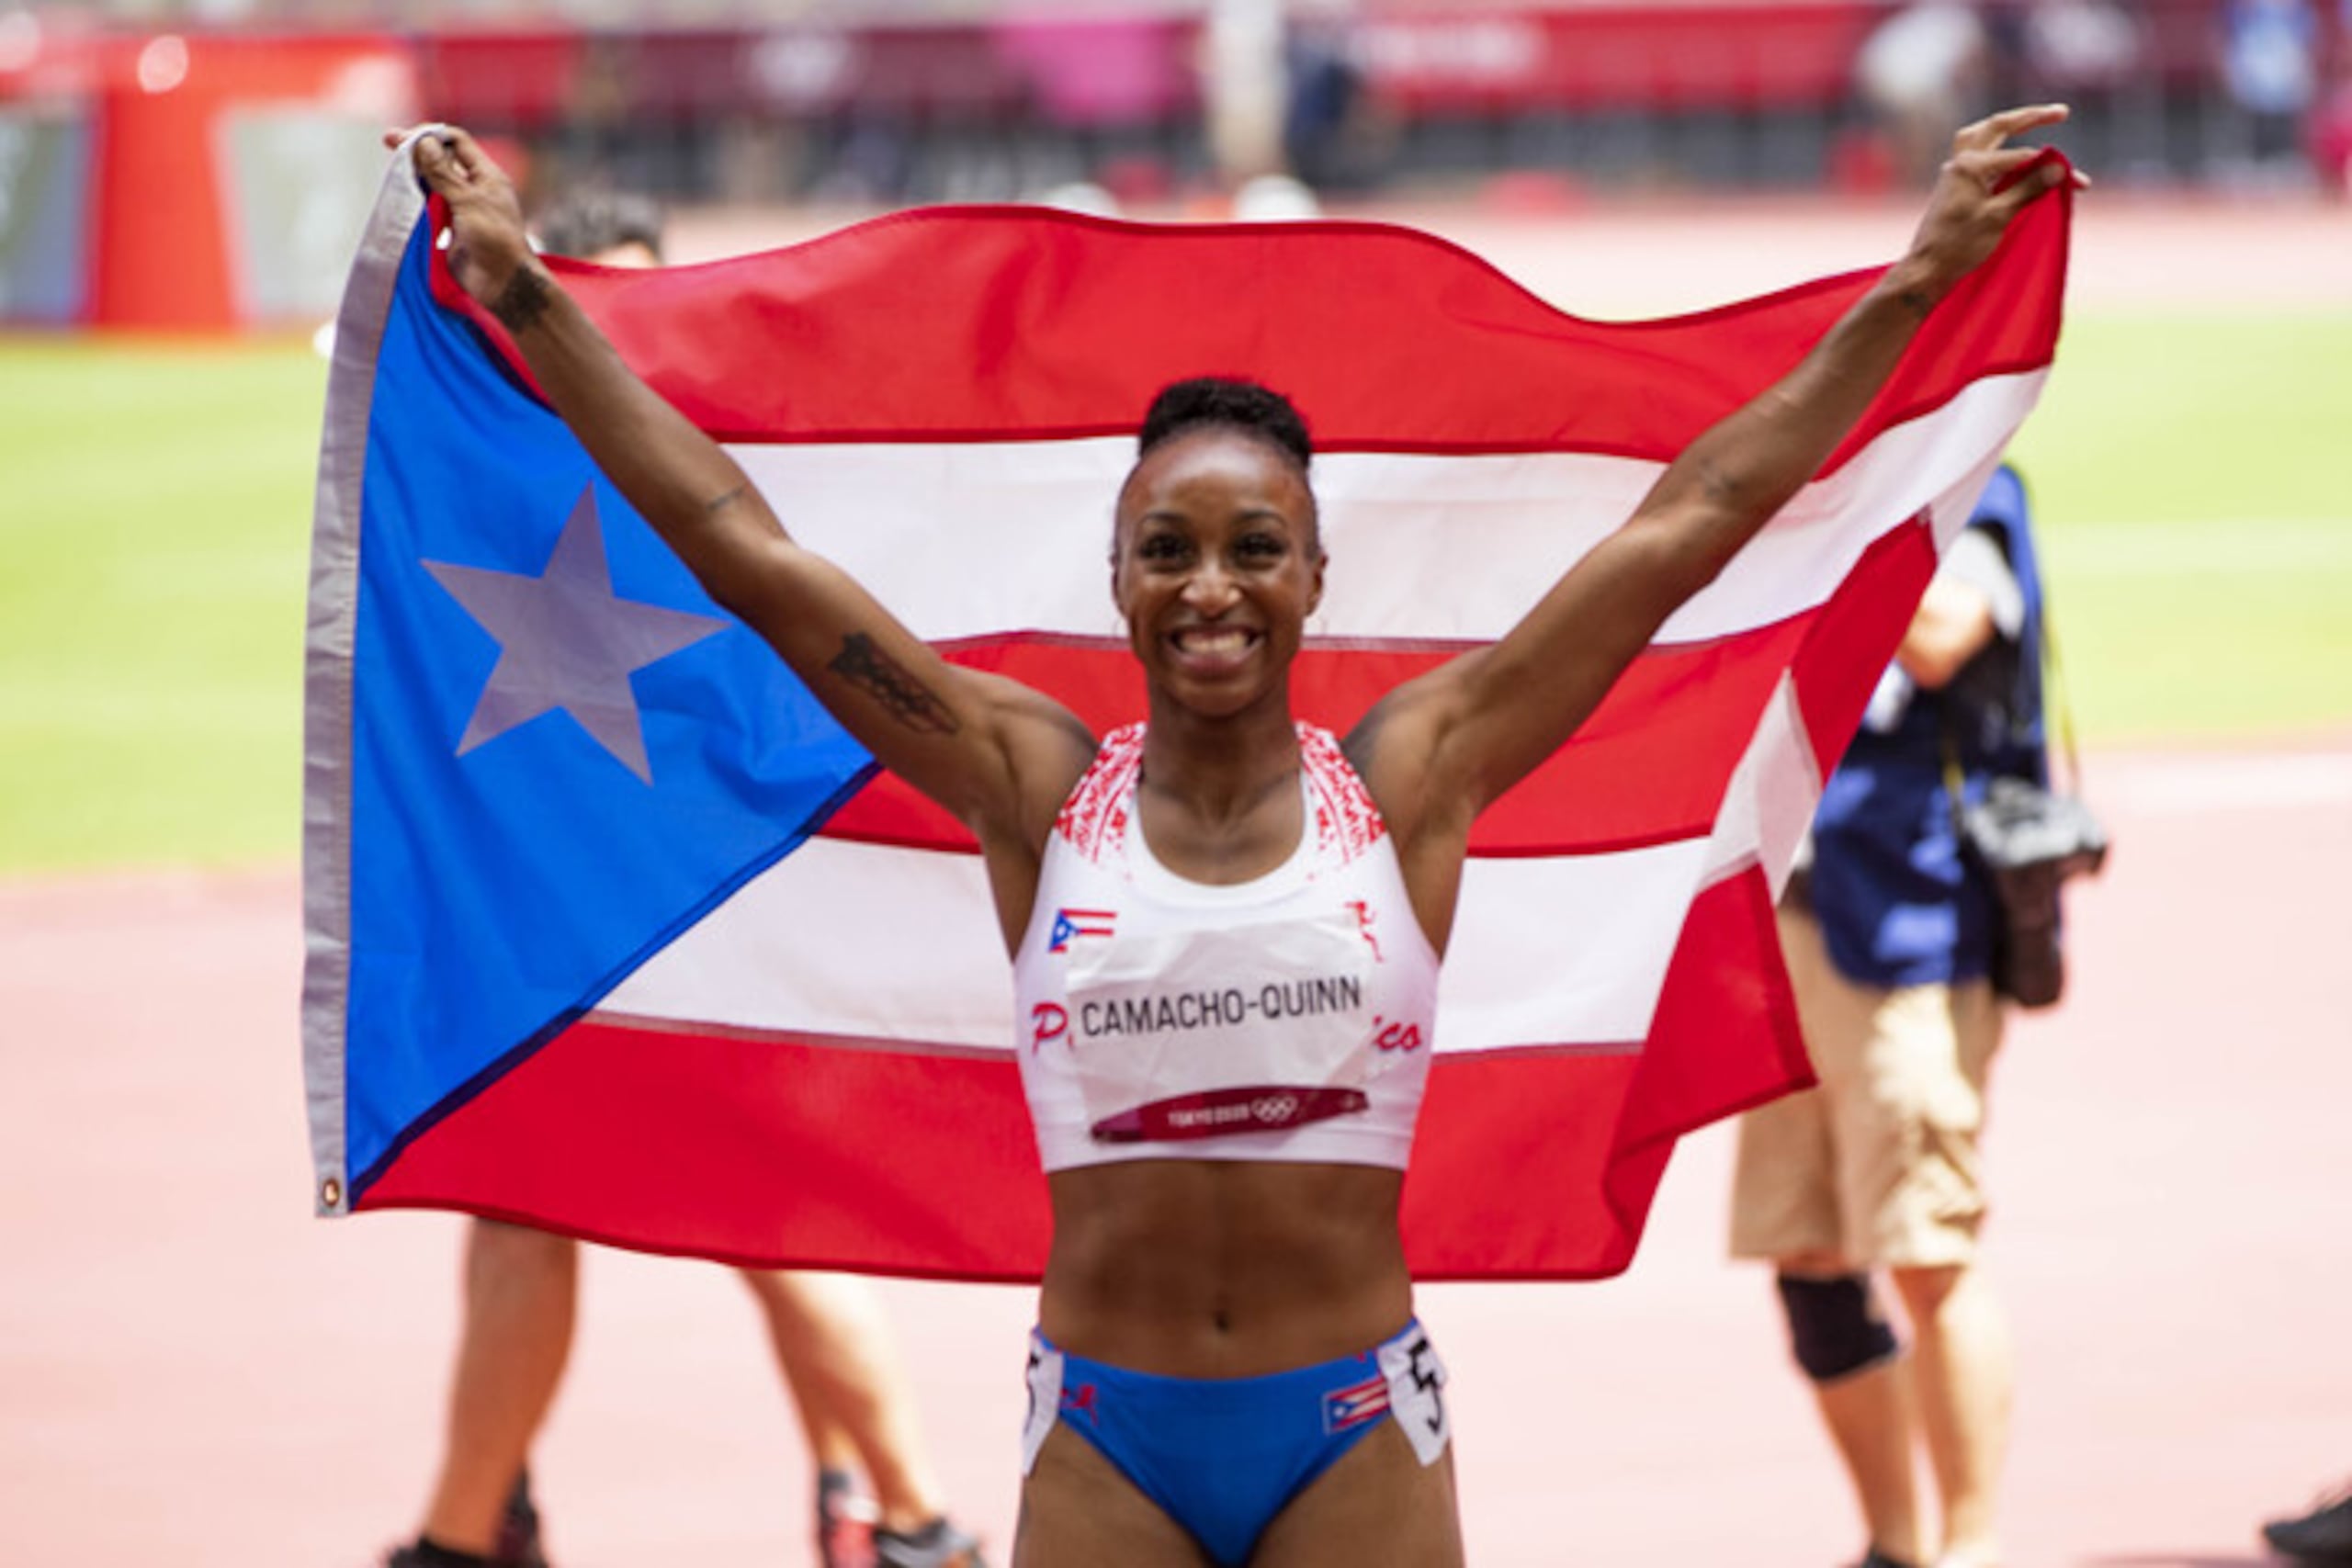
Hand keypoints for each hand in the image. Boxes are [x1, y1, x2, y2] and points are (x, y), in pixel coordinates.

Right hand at [383, 125, 535, 312]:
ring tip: (393, 169)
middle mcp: (474, 188)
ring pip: (433, 183)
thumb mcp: (468, 201)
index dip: (431, 135)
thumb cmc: (494, 240)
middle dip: (417, 152)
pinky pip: (430, 207)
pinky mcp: (451, 228)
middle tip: (388, 143)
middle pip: (442, 160)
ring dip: (414, 175)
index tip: (404, 136)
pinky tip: (400, 194)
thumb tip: (423, 142)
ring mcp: (462, 208)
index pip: (457, 142)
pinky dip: (416, 199)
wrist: (503, 284)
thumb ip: (443, 173)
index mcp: (486, 176)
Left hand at [1896, 105, 2088, 305]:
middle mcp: (1960, 163)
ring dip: (2007, 128)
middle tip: (2062, 113)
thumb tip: (2058, 167)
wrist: (1926, 270)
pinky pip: (1979, 156)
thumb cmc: (1959, 246)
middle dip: (2030, 118)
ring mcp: (1955, 173)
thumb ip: (2028, 189)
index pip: (2020, 157)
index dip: (2051, 167)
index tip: (2077, 183)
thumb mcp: (1998, 218)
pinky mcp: (1955, 187)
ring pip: (1982, 136)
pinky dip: (1999, 150)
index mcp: (1969, 166)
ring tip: (2033, 119)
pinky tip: (2013, 156)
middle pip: (1997, 127)